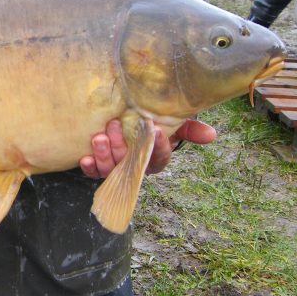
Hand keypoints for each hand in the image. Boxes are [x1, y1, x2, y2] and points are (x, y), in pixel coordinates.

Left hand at [80, 118, 216, 178]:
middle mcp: (135, 166)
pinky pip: (94, 172)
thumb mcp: (171, 124)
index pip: (159, 157)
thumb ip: (189, 129)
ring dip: (104, 155)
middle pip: (130, 163)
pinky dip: (89, 166)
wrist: (125, 123)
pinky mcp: (98, 166)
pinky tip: (84, 158)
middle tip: (114, 125)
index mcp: (155, 158)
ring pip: (111, 169)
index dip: (158, 146)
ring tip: (99, 137)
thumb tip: (212, 134)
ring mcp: (116, 168)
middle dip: (121, 146)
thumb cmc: (150, 124)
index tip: (154, 129)